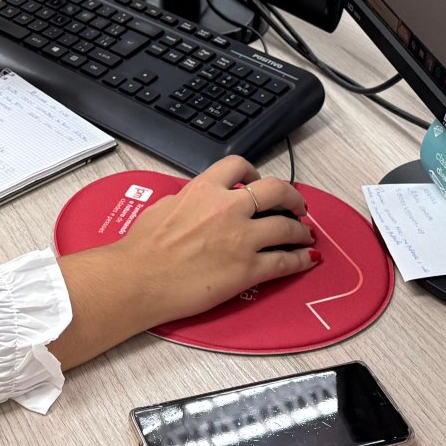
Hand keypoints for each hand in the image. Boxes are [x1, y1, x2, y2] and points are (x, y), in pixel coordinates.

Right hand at [111, 158, 316, 326]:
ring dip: (300, 230)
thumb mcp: (163, 206)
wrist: (138, 279)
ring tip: (304, 234)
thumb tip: (194, 201)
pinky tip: (307, 258)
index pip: (239, 166)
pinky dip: (300, 259)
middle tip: (296, 206)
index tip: (258, 182)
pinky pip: (284, 261)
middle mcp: (228, 209)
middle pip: (276, 191)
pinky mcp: (247, 270)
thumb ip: (187, 199)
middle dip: (292, 197)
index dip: (255, 173)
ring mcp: (241, 239)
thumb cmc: (141, 248)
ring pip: (287, 226)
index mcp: (204, 190)